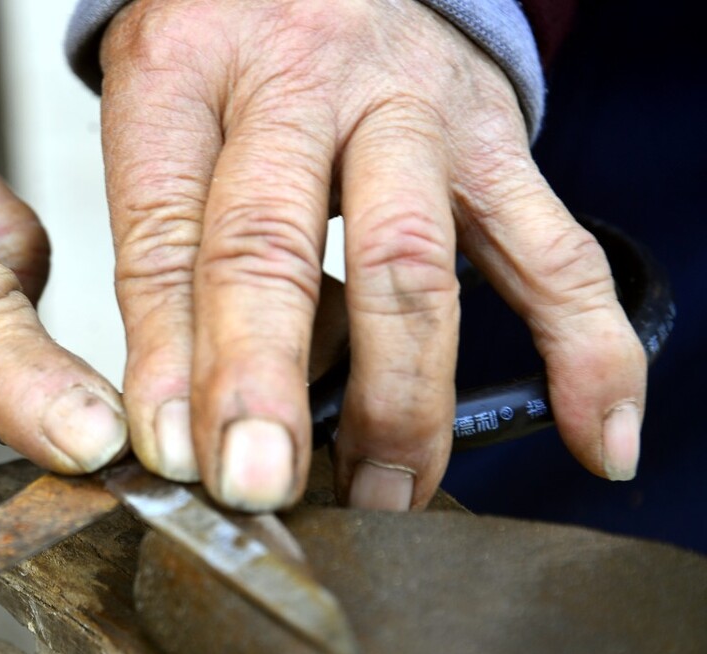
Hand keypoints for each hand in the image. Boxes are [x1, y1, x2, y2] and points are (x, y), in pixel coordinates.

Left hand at [100, 0, 644, 510]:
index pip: (167, 233)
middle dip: (264, 381)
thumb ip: (167, 257)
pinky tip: (596, 438)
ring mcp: (410, 111)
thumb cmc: (227, 53)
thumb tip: (180, 425)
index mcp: (186, 78)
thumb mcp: (162, 124)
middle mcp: (298, 85)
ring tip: (382, 496)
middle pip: (274, 241)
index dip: (168, 359)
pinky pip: (556, 252)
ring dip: (400, 398)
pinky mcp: (496, 142)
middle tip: (257, 484)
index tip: (176, 455)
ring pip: (410, 261)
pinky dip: (588, 352)